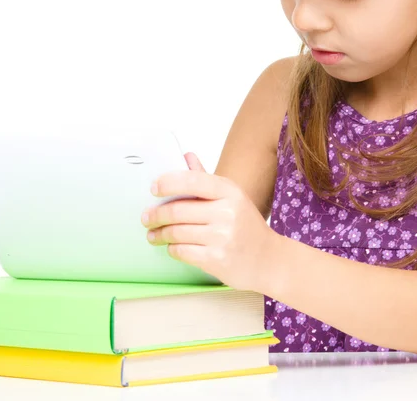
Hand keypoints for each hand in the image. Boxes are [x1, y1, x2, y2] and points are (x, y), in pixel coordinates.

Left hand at [140, 152, 276, 290]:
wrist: (269, 260)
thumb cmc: (246, 227)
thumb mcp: (232, 199)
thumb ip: (206, 180)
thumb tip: (186, 156)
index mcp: (230, 192)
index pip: (192, 180)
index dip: (168, 183)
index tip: (154, 188)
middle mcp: (227, 212)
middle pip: (178, 210)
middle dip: (156, 214)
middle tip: (147, 217)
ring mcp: (222, 237)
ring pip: (176, 232)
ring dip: (160, 234)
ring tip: (153, 235)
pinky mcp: (217, 259)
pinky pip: (182, 251)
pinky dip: (172, 249)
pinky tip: (171, 247)